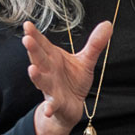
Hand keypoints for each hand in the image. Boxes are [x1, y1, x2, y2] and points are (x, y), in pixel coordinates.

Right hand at [23, 18, 110, 134]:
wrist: (72, 106)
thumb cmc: (74, 81)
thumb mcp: (86, 60)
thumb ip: (95, 44)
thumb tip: (108, 24)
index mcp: (53, 58)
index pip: (43, 44)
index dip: (35, 34)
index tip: (27, 24)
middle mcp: (49, 71)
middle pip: (39, 59)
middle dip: (33, 50)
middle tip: (27, 39)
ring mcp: (51, 87)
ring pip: (42, 80)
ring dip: (36, 76)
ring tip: (32, 69)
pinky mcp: (56, 103)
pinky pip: (52, 105)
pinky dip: (49, 107)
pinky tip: (48, 110)